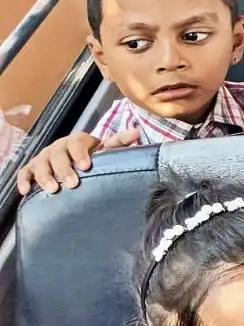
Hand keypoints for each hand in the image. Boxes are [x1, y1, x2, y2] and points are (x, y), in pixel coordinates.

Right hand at [16, 129, 138, 194]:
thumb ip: (118, 143)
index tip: (86, 166)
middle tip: (72, 183)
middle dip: (64, 169)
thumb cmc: (92, 156)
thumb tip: (136, 133)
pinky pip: (25, 173)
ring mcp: (44, 157)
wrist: (74, 162)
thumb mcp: (105, 149)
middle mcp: (59, 146)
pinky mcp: (32, 168)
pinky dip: (24, 181)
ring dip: (45, 176)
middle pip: (58, 154)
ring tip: (53, 190)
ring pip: (41, 163)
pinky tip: (27, 192)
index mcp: (77, 140)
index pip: (77, 142)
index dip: (80, 153)